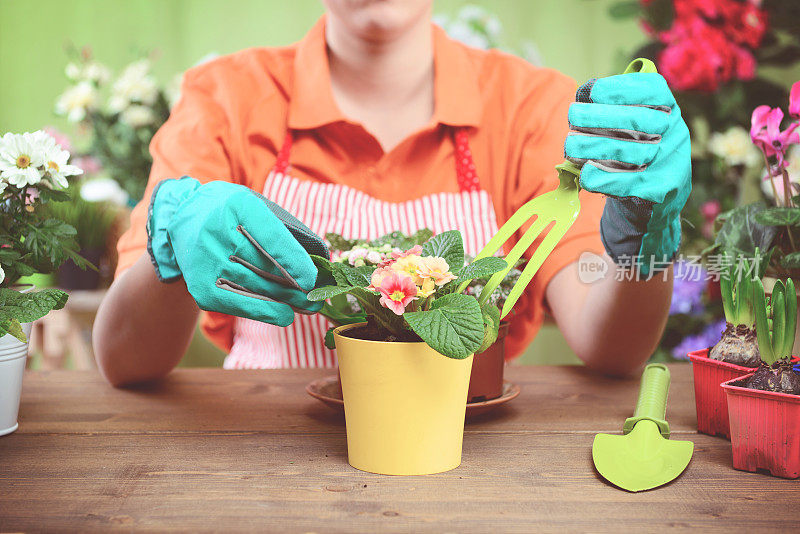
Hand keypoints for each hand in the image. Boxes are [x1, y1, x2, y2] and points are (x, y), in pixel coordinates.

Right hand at [147, 177, 326, 324]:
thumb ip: (281, 229)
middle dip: (297, 286)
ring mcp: (207, 261)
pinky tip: (285, 315)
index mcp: (238, 205)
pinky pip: (238, 303)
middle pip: (266, 267)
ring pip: (256, 286)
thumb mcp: (254, 206)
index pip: (271, 237)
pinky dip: (264, 311)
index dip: (294, 261)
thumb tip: (316, 262)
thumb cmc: (232, 213)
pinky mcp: (201, 286)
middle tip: (320, 296)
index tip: (313, 279)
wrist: (182, 218)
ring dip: (287, 300)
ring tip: (311, 306)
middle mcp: (218, 233)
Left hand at [564, 72, 690, 274]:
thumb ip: (612, 112)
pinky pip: (627, 183)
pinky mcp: (661, 191)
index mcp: (669, 111)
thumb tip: (583, 94)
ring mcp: (671, 163)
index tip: (591, 91)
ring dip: (593, 147)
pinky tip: (584, 174)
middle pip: (638, 120)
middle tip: (572, 115)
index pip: (653, 90)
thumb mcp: (629, 131)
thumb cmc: (633, 157)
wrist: (654, 203)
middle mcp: (676, 133)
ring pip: (630, 152)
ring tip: (570, 146)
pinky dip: (602, 178)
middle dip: (600, 116)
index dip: (622, 87)